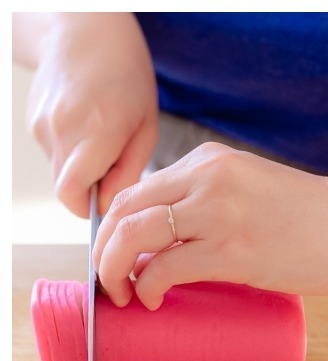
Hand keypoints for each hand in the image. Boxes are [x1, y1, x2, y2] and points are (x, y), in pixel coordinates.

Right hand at [19, 13, 157, 217]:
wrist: (86, 34)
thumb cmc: (127, 78)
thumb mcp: (145, 126)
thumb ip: (129, 170)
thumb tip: (110, 205)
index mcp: (98, 130)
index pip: (73, 193)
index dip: (88, 209)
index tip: (108, 207)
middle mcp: (63, 129)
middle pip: (66, 187)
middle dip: (90, 190)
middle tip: (116, 171)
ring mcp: (42, 125)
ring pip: (59, 171)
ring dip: (82, 169)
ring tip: (104, 141)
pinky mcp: (32, 122)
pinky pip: (53, 153)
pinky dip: (71, 152)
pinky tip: (87, 127)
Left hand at [93, 142, 327, 309]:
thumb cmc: (303, 216)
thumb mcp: (248, 187)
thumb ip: (205, 199)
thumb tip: (161, 238)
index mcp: (211, 160)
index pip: (138, 189)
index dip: (115, 225)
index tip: (116, 250)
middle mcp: (208, 180)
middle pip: (124, 209)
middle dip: (103, 248)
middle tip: (108, 275)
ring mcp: (218, 214)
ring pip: (132, 236)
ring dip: (113, 269)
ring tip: (121, 291)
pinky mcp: (231, 251)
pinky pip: (163, 270)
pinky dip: (146, 288)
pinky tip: (153, 299)